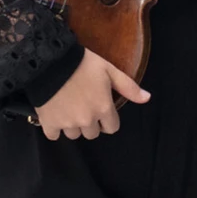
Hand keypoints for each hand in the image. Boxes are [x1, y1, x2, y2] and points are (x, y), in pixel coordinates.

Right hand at [34, 50, 149, 140]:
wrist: (51, 62)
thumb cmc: (83, 64)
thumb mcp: (109, 70)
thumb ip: (128, 87)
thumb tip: (147, 98)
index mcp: (103, 108)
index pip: (112, 128)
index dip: (108, 120)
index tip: (102, 111)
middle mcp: (87, 120)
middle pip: (93, 134)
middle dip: (91, 123)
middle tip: (85, 107)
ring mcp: (67, 123)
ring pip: (74, 135)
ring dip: (74, 126)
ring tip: (70, 109)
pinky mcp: (49, 123)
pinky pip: (54, 135)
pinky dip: (55, 128)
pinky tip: (55, 114)